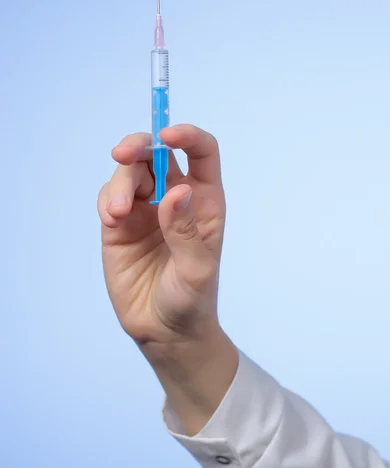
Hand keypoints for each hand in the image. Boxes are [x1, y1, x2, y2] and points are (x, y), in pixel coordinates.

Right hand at [98, 124, 225, 348]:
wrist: (163, 331)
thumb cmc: (192, 300)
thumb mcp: (196, 270)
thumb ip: (185, 231)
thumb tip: (177, 191)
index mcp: (203, 200)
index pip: (201, 152)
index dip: (186, 135)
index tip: (167, 135)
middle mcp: (174, 197)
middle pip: (156, 153)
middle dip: (138, 145)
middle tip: (122, 154)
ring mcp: (145, 209)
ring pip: (129, 172)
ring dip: (120, 183)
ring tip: (116, 215)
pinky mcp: (120, 223)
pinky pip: (110, 196)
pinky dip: (107, 200)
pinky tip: (112, 220)